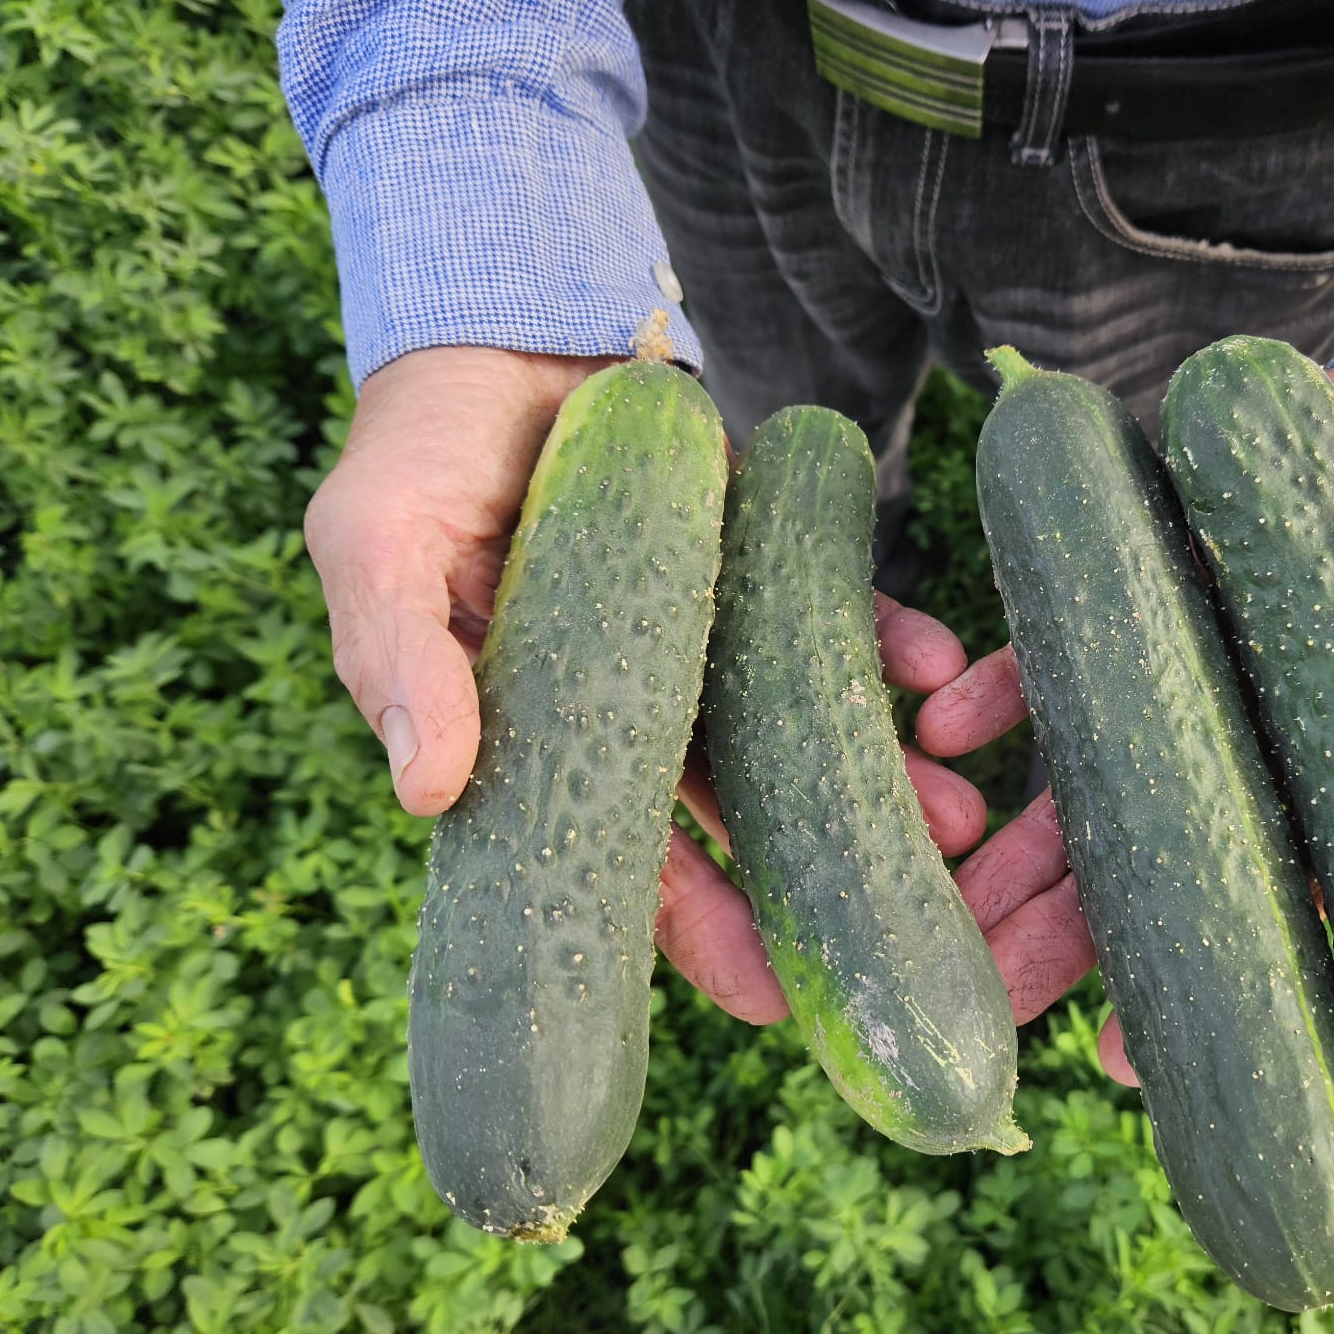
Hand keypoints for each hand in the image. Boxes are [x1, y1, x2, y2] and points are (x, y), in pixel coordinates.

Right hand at [305, 345, 990, 1023]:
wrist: (494, 331)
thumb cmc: (414, 452)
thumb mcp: (378, 547)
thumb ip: (400, 657)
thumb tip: (428, 789)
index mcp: (539, 737)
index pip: (619, 861)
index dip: (691, 933)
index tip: (772, 1002)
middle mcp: (632, 706)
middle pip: (730, 816)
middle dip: (809, 875)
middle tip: (896, 932)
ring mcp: (700, 636)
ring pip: (791, 729)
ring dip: (871, 775)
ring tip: (956, 820)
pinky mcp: (755, 559)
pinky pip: (825, 612)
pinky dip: (878, 639)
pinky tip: (933, 668)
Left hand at [917, 362, 1333, 1087]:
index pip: (1281, 922)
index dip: (1211, 993)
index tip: (1131, 1063)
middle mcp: (1264, 756)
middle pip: (1163, 867)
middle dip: (1073, 939)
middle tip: (990, 1003)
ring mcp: (1201, 674)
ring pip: (1098, 780)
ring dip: (1013, 843)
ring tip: (943, 907)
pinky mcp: (1155, 583)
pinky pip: (1068, 644)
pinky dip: (1008, 686)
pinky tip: (944, 733)